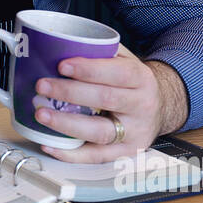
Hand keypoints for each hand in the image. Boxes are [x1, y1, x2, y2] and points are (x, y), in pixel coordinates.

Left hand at [30, 44, 189, 163]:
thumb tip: (61, 45)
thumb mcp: (126, 61)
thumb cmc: (133, 83)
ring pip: (100, 132)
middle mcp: (141, 106)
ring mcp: (134, 133)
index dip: (89, 69)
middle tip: (43, 86)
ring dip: (67, 124)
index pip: (118, 73)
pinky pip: (96, 156)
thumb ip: (102, 52)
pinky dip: (71, 153)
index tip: (62, 65)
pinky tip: (50, 144)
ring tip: (42, 114)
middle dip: (70, 93)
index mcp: (142, 79)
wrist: (160, 108)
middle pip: (106, 100)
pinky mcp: (125, 153)